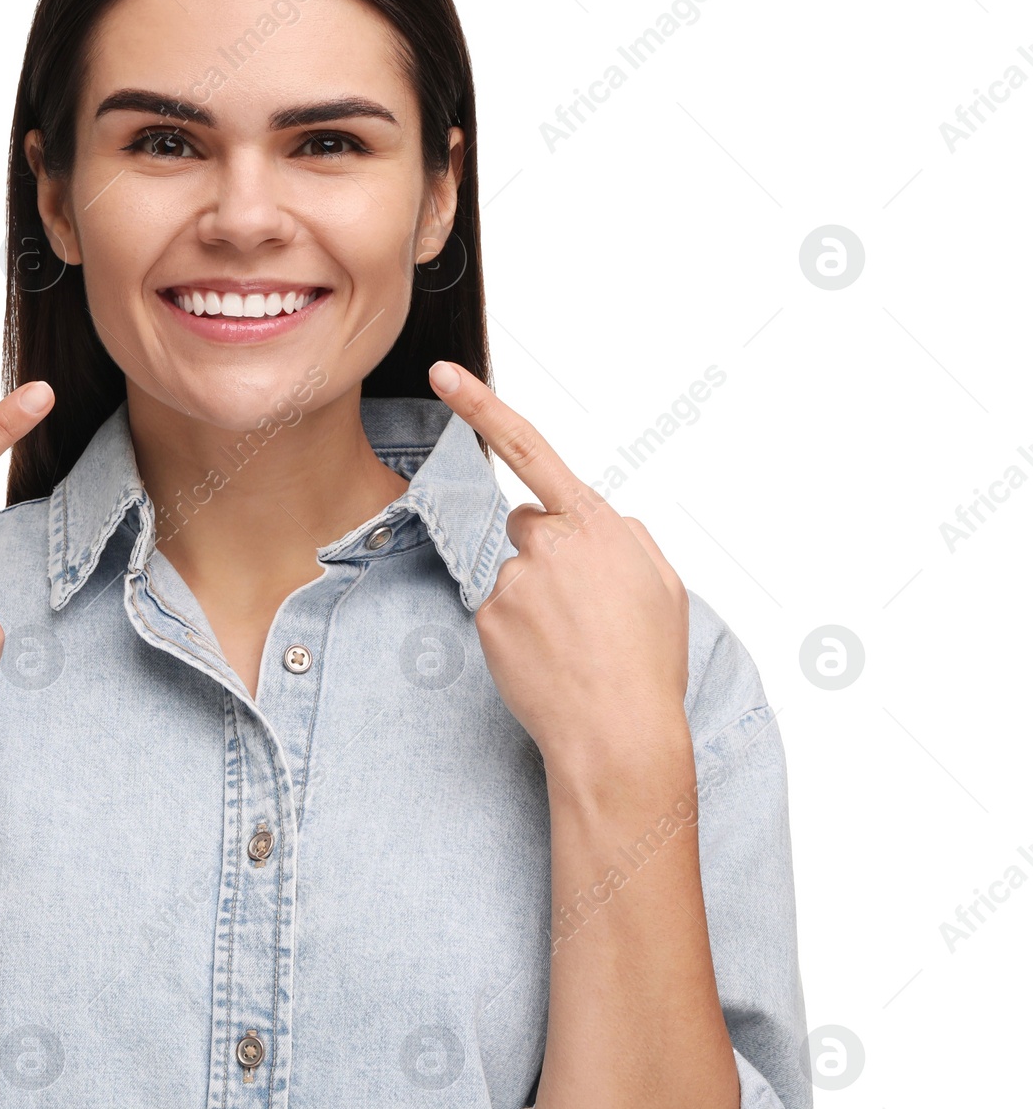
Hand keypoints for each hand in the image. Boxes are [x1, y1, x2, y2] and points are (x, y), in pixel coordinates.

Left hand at [428, 360, 689, 782]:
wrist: (618, 733)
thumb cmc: (648, 663)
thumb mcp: (663, 585)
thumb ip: (626, 537)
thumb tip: (599, 520)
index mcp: (596, 524)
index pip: (530, 450)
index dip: (481, 407)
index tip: (443, 375)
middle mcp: (549, 542)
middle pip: (526, 526)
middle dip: (545, 556)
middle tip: (582, 610)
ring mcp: (514, 580)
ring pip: (514, 574)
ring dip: (535, 602)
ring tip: (573, 645)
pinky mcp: (489, 616)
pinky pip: (498, 612)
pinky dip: (517, 634)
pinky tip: (548, 660)